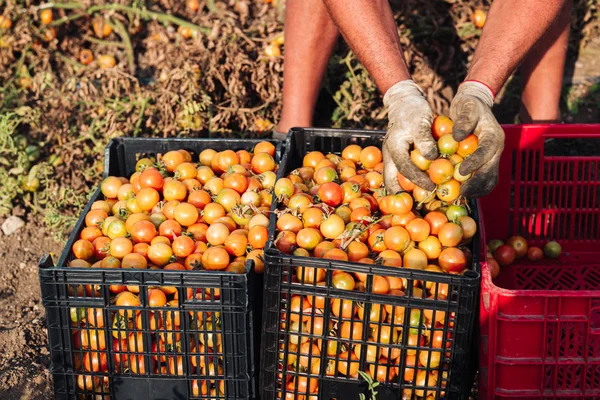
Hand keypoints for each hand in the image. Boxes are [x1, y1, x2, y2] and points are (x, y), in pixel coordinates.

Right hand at [382, 80, 437, 193]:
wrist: (404, 102)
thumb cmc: (413, 110)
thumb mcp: (421, 121)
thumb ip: (425, 139)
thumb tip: (432, 157)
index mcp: (393, 148)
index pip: (404, 169)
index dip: (417, 181)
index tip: (432, 188)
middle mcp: (390, 156)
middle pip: (391, 181)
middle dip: (401, 196)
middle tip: (416, 207)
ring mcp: (393, 158)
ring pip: (396, 180)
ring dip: (406, 191)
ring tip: (419, 202)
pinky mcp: (400, 158)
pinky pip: (403, 174)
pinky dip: (411, 182)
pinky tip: (424, 188)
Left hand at [450, 81, 503, 197]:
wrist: (474, 104)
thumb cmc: (468, 105)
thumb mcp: (465, 106)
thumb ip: (464, 119)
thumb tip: (458, 137)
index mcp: (493, 135)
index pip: (487, 151)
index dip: (476, 163)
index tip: (461, 172)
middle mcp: (497, 148)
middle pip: (491, 169)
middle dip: (477, 182)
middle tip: (462, 192)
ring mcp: (494, 156)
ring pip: (491, 178)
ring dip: (479, 189)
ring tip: (464, 196)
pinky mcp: (488, 161)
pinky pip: (486, 178)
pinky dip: (478, 187)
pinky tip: (466, 193)